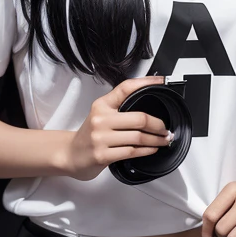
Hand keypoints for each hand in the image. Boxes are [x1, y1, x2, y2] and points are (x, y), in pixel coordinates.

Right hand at [57, 76, 171, 180]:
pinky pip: (132, 151)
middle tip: (166, 129)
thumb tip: (149, 101)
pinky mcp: (102, 155)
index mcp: (102, 105)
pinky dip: (147, 151)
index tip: (162, 81)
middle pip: (139, 118)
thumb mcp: (101, 114)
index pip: (126, 88)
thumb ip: (121, 106)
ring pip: (138, 137)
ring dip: (156, 140)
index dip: (147, 82)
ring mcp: (101, 138)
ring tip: (163, 140)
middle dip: (158, 125)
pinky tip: (152, 149)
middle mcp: (101, 119)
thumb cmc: (90, 134)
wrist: (69, 155)